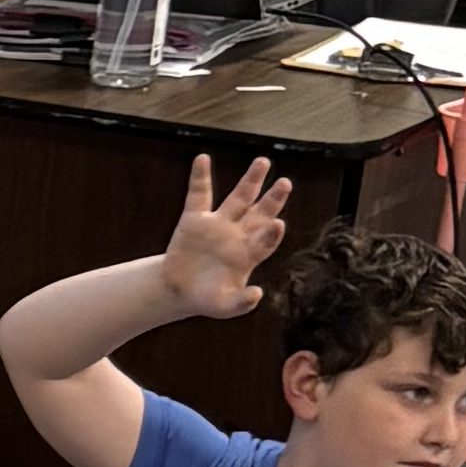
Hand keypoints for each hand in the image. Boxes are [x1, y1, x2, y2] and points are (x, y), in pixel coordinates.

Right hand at [162, 153, 291, 321]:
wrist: (180, 290)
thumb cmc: (208, 298)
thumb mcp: (224, 307)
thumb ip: (241, 303)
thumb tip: (257, 295)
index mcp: (249, 254)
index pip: (265, 241)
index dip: (271, 233)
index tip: (278, 223)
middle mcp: (239, 234)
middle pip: (260, 212)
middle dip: (274, 199)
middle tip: (285, 183)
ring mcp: (218, 224)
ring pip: (239, 197)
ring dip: (251, 180)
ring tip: (263, 162)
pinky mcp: (195, 219)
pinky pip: (199, 194)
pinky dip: (199, 176)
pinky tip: (202, 158)